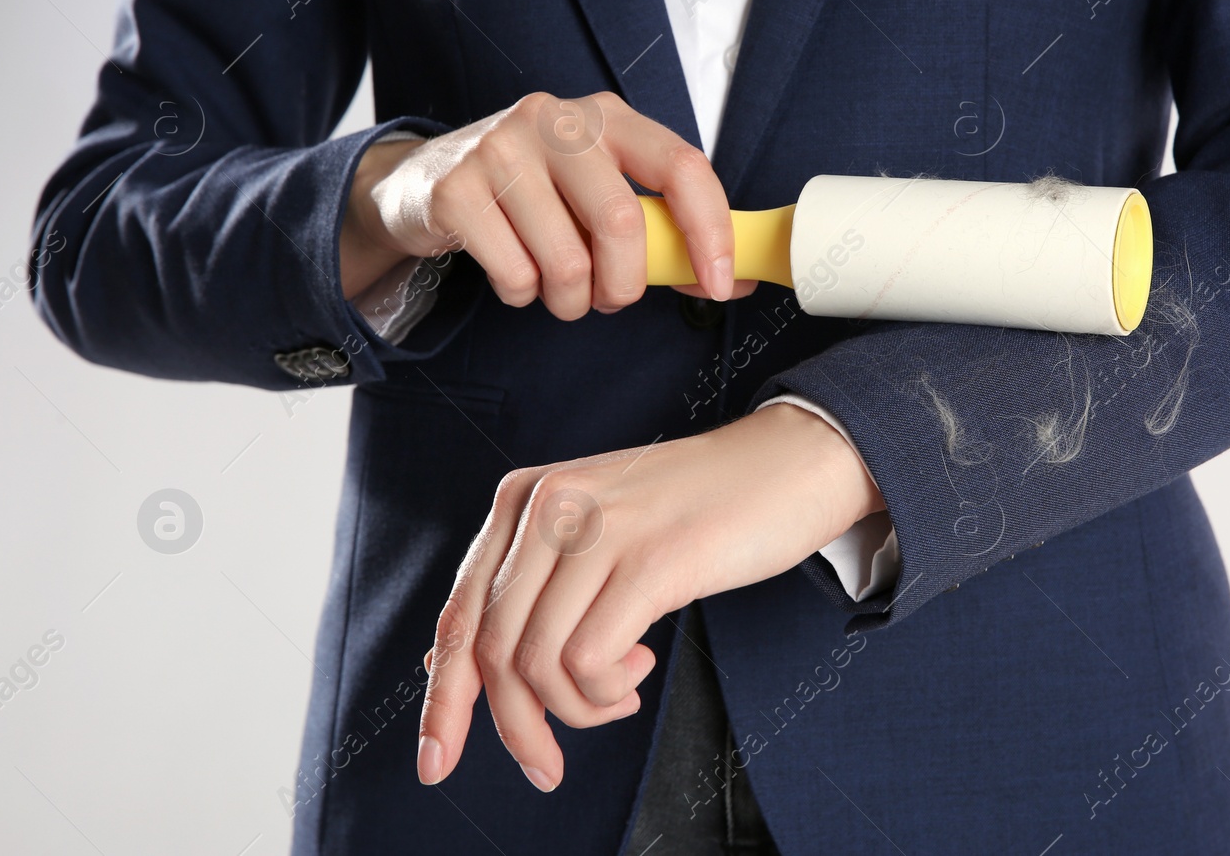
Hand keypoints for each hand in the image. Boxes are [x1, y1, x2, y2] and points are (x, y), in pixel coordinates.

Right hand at [338, 92, 756, 314]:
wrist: (427, 179)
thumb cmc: (537, 193)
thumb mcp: (602, 191)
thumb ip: (665, 231)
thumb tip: (733, 278)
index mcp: (611, 117)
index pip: (683, 167)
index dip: (711, 232)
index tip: (718, 286)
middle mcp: (558, 120)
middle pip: (621, 222)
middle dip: (625, 284)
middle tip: (613, 300)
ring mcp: (502, 148)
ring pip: (566, 262)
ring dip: (571, 300)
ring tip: (560, 289)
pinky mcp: (456, 189)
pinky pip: (514, 276)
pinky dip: (523, 296)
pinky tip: (513, 272)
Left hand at [414, 402, 883, 790]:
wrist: (790, 462)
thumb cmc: (697, 510)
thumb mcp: (597, 534)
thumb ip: (530, 587)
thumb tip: (449, 665)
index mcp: (523, 498)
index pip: (459, 614)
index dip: (443, 699)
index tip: (438, 761)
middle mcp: (547, 505)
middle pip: (491, 649)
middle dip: (515, 726)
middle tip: (548, 766)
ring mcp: (598, 529)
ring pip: (536, 663)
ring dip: (578, 707)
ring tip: (621, 691)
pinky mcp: (649, 559)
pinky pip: (588, 660)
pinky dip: (608, 690)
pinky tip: (641, 666)